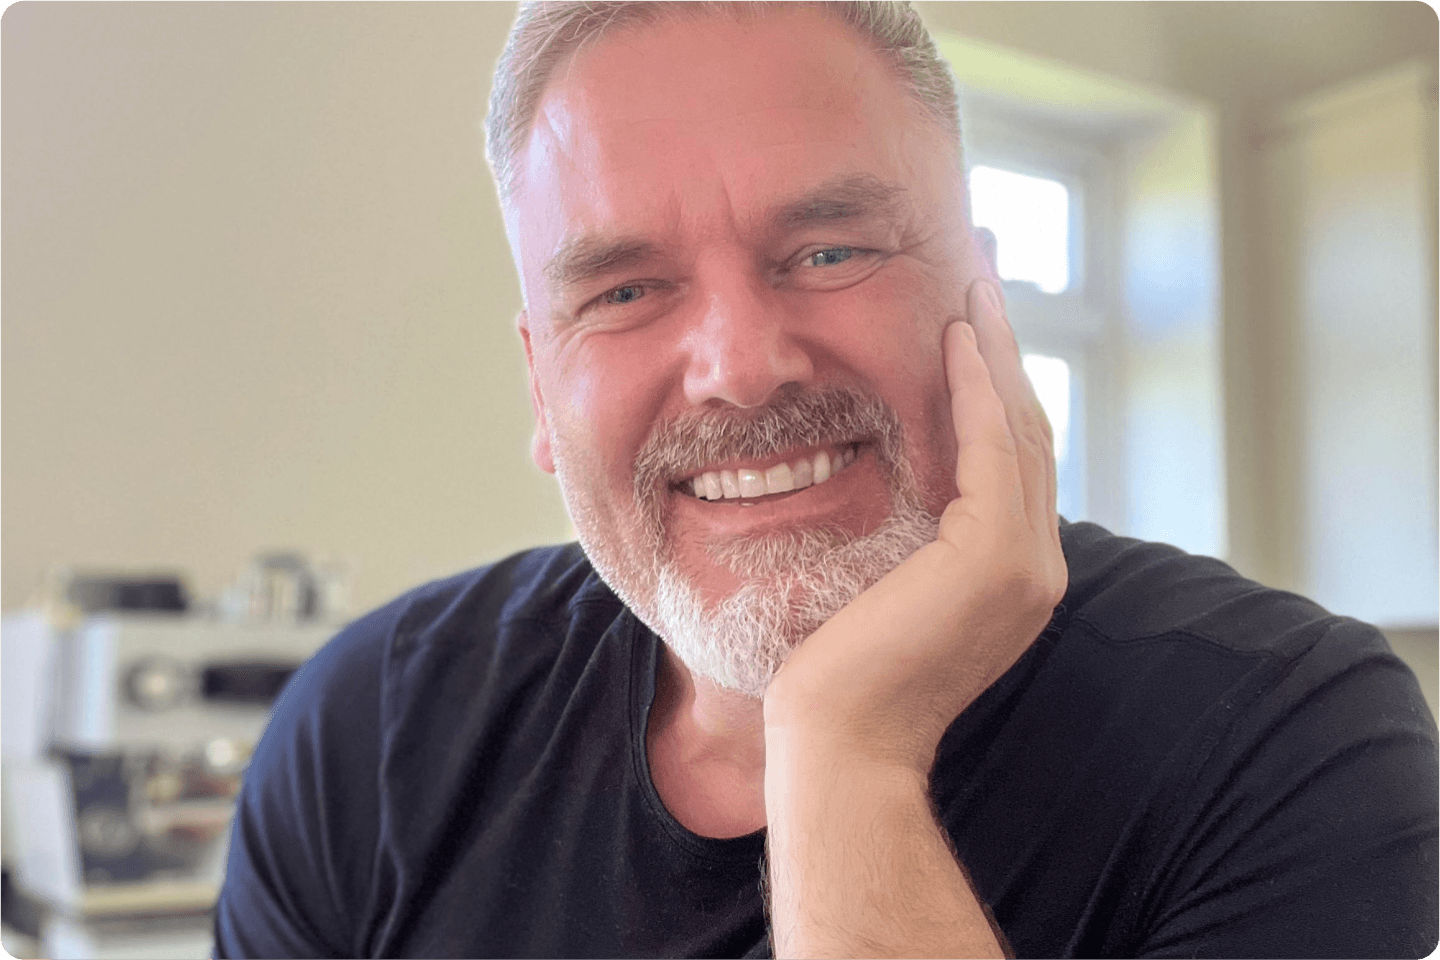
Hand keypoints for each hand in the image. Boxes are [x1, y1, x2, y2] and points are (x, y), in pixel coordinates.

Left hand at [763, 278, 1067, 773]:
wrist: (837, 742)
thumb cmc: (838, 673)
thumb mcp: (883, 587)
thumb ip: (909, 538)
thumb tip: (881, 479)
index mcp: (1012, 576)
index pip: (1012, 460)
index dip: (998, 385)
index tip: (974, 319)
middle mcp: (1036, 568)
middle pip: (1029, 431)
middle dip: (1008, 347)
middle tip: (988, 269)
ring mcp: (1026, 565)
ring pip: (1021, 427)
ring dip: (999, 346)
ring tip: (980, 274)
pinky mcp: (995, 559)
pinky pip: (994, 447)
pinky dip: (980, 386)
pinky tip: (958, 332)